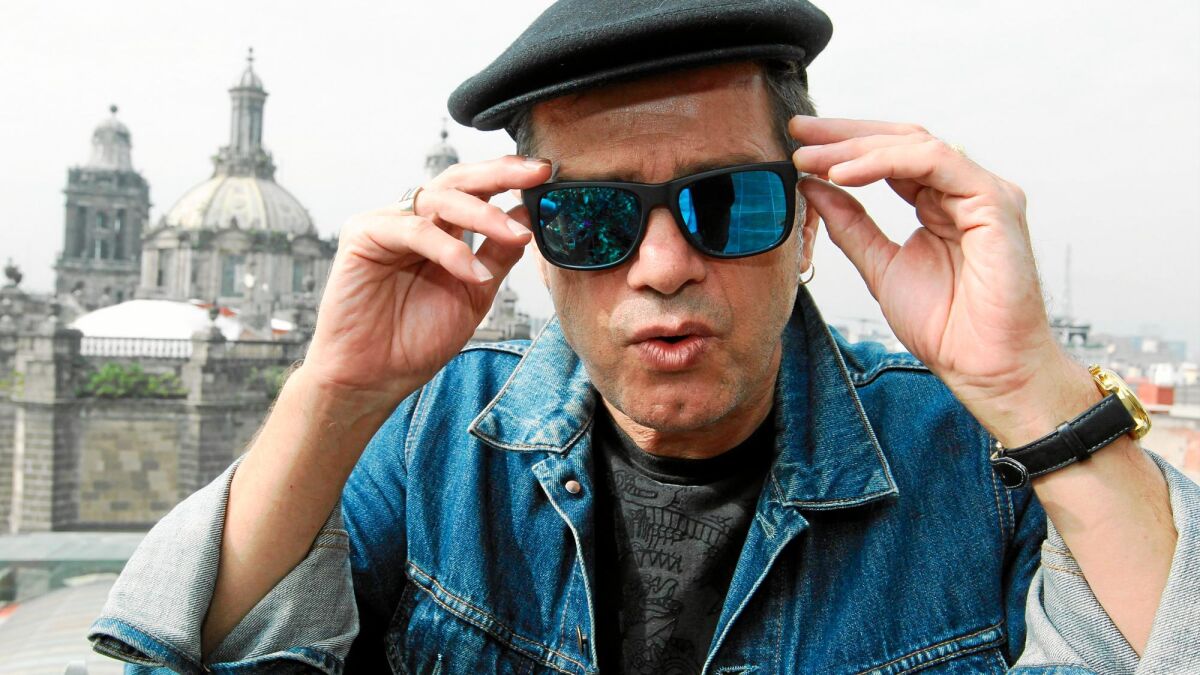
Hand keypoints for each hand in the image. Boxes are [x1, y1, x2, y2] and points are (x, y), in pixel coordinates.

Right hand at [299, 155, 551, 412]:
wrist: (374, 377)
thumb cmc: (416, 340)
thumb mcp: (475, 294)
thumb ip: (498, 254)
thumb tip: (530, 217)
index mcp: (441, 229)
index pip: (477, 190)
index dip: (510, 177)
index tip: (546, 174)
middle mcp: (413, 219)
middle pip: (458, 181)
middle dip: (501, 174)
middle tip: (537, 175)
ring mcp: (387, 223)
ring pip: (440, 199)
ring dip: (484, 215)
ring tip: (517, 236)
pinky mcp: (363, 235)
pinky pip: (414, 230)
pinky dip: (449, 249)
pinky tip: (473, 273)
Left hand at [790, 117, 1089, 443]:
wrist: (983, 367)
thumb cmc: (945, 326)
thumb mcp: (880, 266)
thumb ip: (851, 225)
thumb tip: (815, 186)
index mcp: (939, 201)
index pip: (890, 156)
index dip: (844, 146)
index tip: (799, 143)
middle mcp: (963, 190)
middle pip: (902, 140)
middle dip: (845, 134)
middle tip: (800, 131)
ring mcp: (982, 193)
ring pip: (916, 145)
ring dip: (858, 148)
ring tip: (814, 158)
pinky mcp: (994, 202)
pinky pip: (935, 163)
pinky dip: (886, 163)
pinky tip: (845, 173)